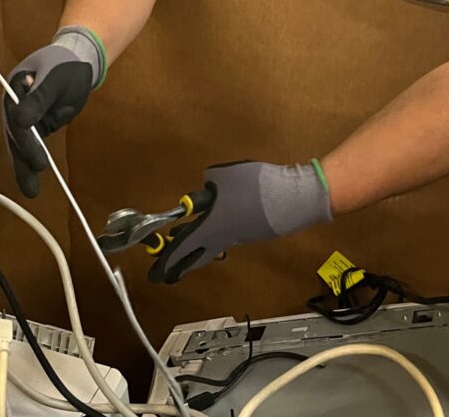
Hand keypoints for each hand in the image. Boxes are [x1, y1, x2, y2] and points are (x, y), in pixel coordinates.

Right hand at [3, 44, 93, 197]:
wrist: (78, 60)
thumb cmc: (65, 64)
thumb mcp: (54, 78)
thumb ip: (38, 99)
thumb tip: (21, 120)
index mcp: (14, 89)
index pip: (16, 119)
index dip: (26, 141)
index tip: (37, 161)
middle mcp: (15, 104)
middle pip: (16, 135)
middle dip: (24, 158)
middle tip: (33, 183)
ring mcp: (25, 116)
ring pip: (21, 144)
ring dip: (24, 166)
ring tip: (30, 191)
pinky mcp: (37, 124)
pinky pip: (32, 144)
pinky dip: (31, 160)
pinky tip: (31, 182)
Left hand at [148, 161, 331, 283]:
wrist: (293, 198)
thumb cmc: (254, 187)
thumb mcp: (222, 175)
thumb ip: (208, 182)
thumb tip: (206, 189)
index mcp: (211, 228)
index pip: (183, 248)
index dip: (167, 260)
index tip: (155, 274)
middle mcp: (224, 238)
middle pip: (197, 255)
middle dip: (180, 264)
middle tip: (166, 273)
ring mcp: (240, 236)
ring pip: (212, 244)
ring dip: (196, 244)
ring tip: (183, 240)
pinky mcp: (253, 230)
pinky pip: (227, 234)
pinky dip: (215, 232)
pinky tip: (217, 220)